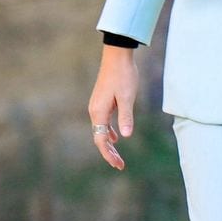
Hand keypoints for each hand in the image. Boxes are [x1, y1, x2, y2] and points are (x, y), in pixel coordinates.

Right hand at [88, 46, 138, 170]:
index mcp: (98, 111)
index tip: (118, 165)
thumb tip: (126, 136)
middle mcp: (94, 110)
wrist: (117, 55)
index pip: (101, 140)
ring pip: (101, 130)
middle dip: (109, 152)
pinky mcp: (102, 100)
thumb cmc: (123, 75)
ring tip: (119, 156)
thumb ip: (126, 116)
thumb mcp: (127, 97)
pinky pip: (104, 121)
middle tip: (120, 165)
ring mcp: (97, 105)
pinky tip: (117, 136)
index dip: (109, 154)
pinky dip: (110, 131)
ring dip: (110, 143)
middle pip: (99, 137)